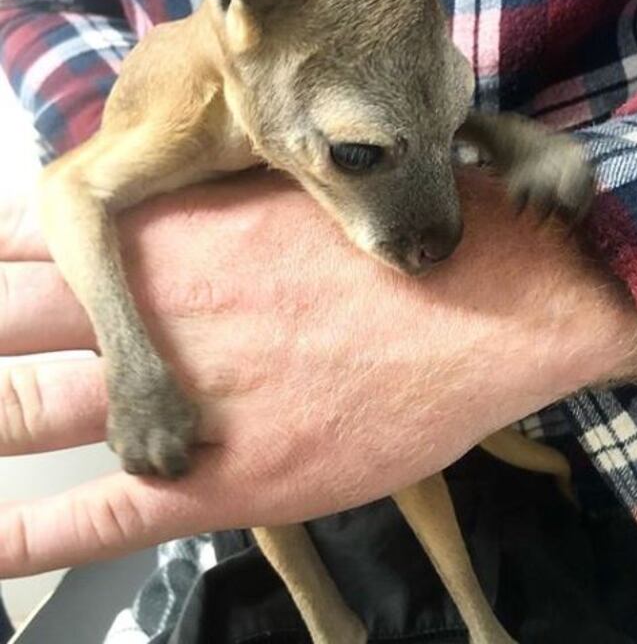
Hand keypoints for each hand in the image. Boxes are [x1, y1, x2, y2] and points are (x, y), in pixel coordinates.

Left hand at [0, 169, 636, 577]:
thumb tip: (173, 221)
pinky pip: (92, 518)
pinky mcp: (220, 480)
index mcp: (173, 236)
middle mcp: (153, 314)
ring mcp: (178, 401)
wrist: (487, 304)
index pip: (34, 240)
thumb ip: (215, 214)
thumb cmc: (397, 248)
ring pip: (20, 413)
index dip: (0, 264)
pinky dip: (23, 536)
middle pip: (2, 322)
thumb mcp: (296, 201)